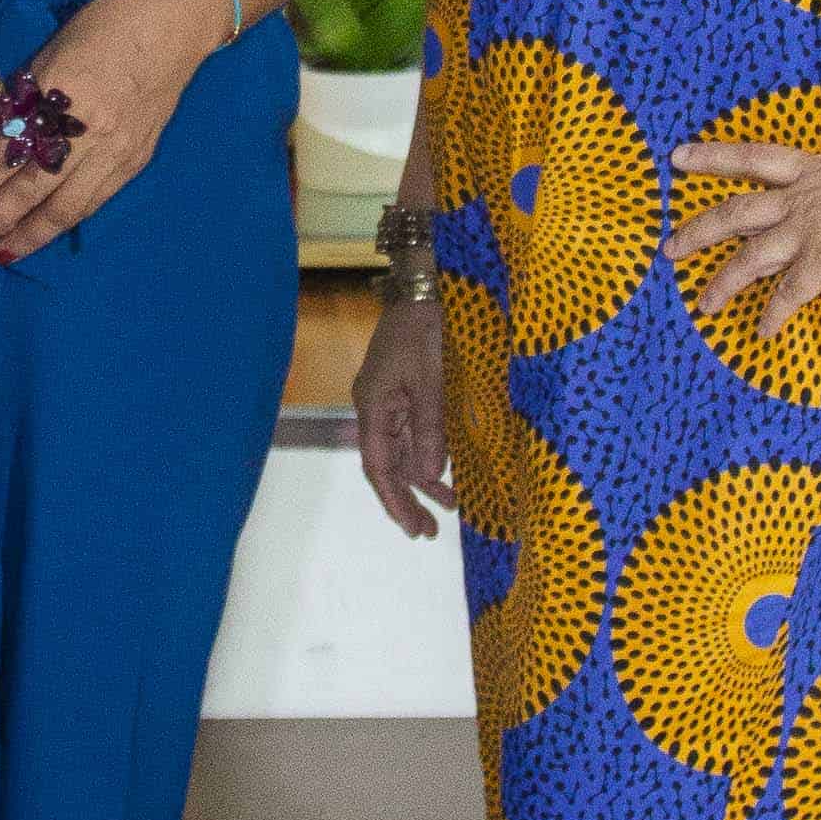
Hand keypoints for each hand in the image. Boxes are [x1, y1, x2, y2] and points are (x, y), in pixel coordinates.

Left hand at [0, 0, 214, 261]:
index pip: (8, 151)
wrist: (169, 27)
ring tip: (3, 253)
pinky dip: (66, 221)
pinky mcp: (135, 160)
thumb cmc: (102, 27)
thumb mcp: (51, 55)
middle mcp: (88, 132)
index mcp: (60, 98)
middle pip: (34, 188)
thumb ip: (25, 99)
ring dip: (31, 234)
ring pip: (67, 206)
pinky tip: (45, 233)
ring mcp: (116, 150)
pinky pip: (95, 200)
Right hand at [354, 291, 450, 536]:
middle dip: (407, 498)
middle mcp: (376, 407)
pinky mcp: (405, 391)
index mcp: (374, 405)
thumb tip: (426, 477)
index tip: (412, 527)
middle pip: (387, 464)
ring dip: (421, 480)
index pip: (378, 465)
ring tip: (446, 508)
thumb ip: (429, 430)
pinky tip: (444, 473)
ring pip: (401, 451)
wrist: (425, 287)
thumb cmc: (426, 329)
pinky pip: (412, 433)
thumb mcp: (432, 381)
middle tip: (429, 532)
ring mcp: (389, 399)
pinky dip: (427, 455)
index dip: (394, 499)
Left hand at [672, 137, 820, 329]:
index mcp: (813, 170)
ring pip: (751, 256)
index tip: (679, 156)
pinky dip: (774, 314)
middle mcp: (802, 198)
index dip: (713, 156)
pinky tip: (761, 332)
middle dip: (699, 230)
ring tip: (702, 304)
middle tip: (669, 246)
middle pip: (735, 211)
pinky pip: (790, 292)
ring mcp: (810, 227)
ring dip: (723, 282)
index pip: (752, 157)